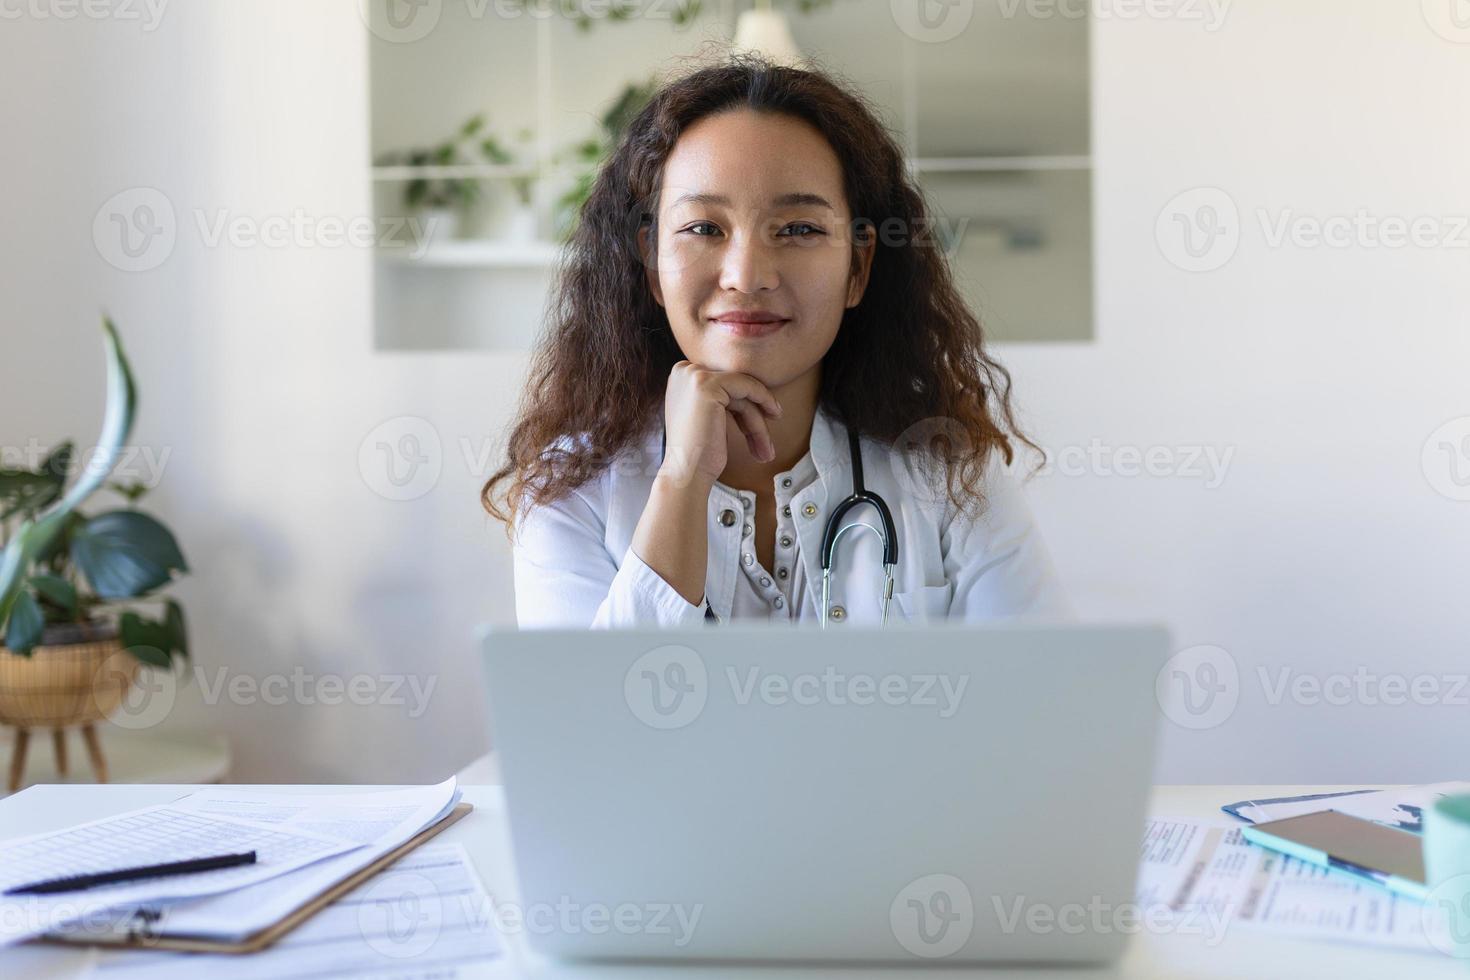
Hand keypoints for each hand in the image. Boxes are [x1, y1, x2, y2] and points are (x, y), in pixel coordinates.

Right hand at [659, 360, 782, 486]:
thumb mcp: (707, 416)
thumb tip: (753, 388)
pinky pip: (747, 386)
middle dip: (753, 415)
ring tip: (767, 450)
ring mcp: (693, 375)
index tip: (761, 423)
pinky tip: (774, 415)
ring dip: (758, 420)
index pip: (723, 384)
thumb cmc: (699, 453)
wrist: (687, 474)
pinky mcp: (706, 384)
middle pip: (733, 388)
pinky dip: (764, 400)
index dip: (744, 404)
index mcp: (680, 376)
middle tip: (767, 444)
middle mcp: (683, 371)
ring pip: (742, 390)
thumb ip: (721, 398)